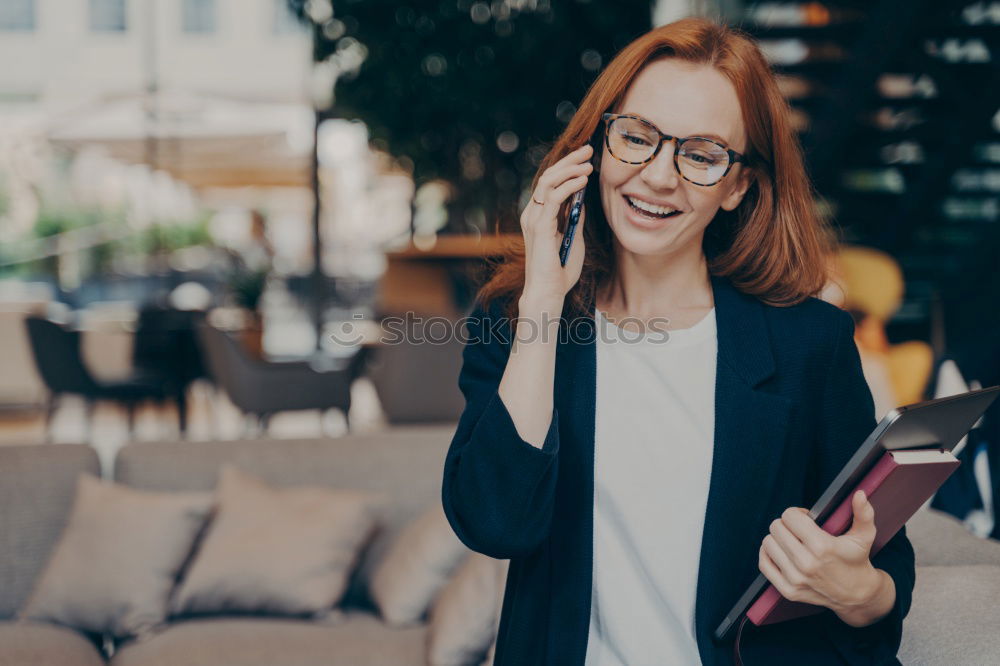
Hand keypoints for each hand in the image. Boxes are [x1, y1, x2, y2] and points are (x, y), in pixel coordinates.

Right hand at [520, 144, 592, 306]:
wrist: (549, 292)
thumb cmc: (561, 271)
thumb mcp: (574, 239)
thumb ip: (575, 219)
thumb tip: (582, 199)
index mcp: (538, 216)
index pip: (550, 183)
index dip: (567, 167)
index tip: (586, 157)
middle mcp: (532, 214)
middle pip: (548, 177)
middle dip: (569, 161)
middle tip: (588, 149)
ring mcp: (534, 219)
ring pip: (548, 182)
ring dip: (570, 170)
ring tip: (588, 163)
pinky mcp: (540, 227)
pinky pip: (553, 198)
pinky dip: (569, 186)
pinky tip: (583, 181)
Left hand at [758, 490, 893, 625]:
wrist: (857, 595)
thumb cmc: (857, 560)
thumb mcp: (864, 536)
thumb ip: (863, 513)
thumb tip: (859, 494)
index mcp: (822, 547)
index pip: (789, 516)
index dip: (798, 514)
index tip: (807, 519)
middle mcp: (806, 564)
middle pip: (776, 528)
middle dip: (787, 524)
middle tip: (799, 530)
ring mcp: (795, 579)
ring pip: (768, 543)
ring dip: (778, 539)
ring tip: (792, 541)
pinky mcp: (788, 590)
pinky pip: (764, 564)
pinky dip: (768, 554)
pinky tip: (781, 551)